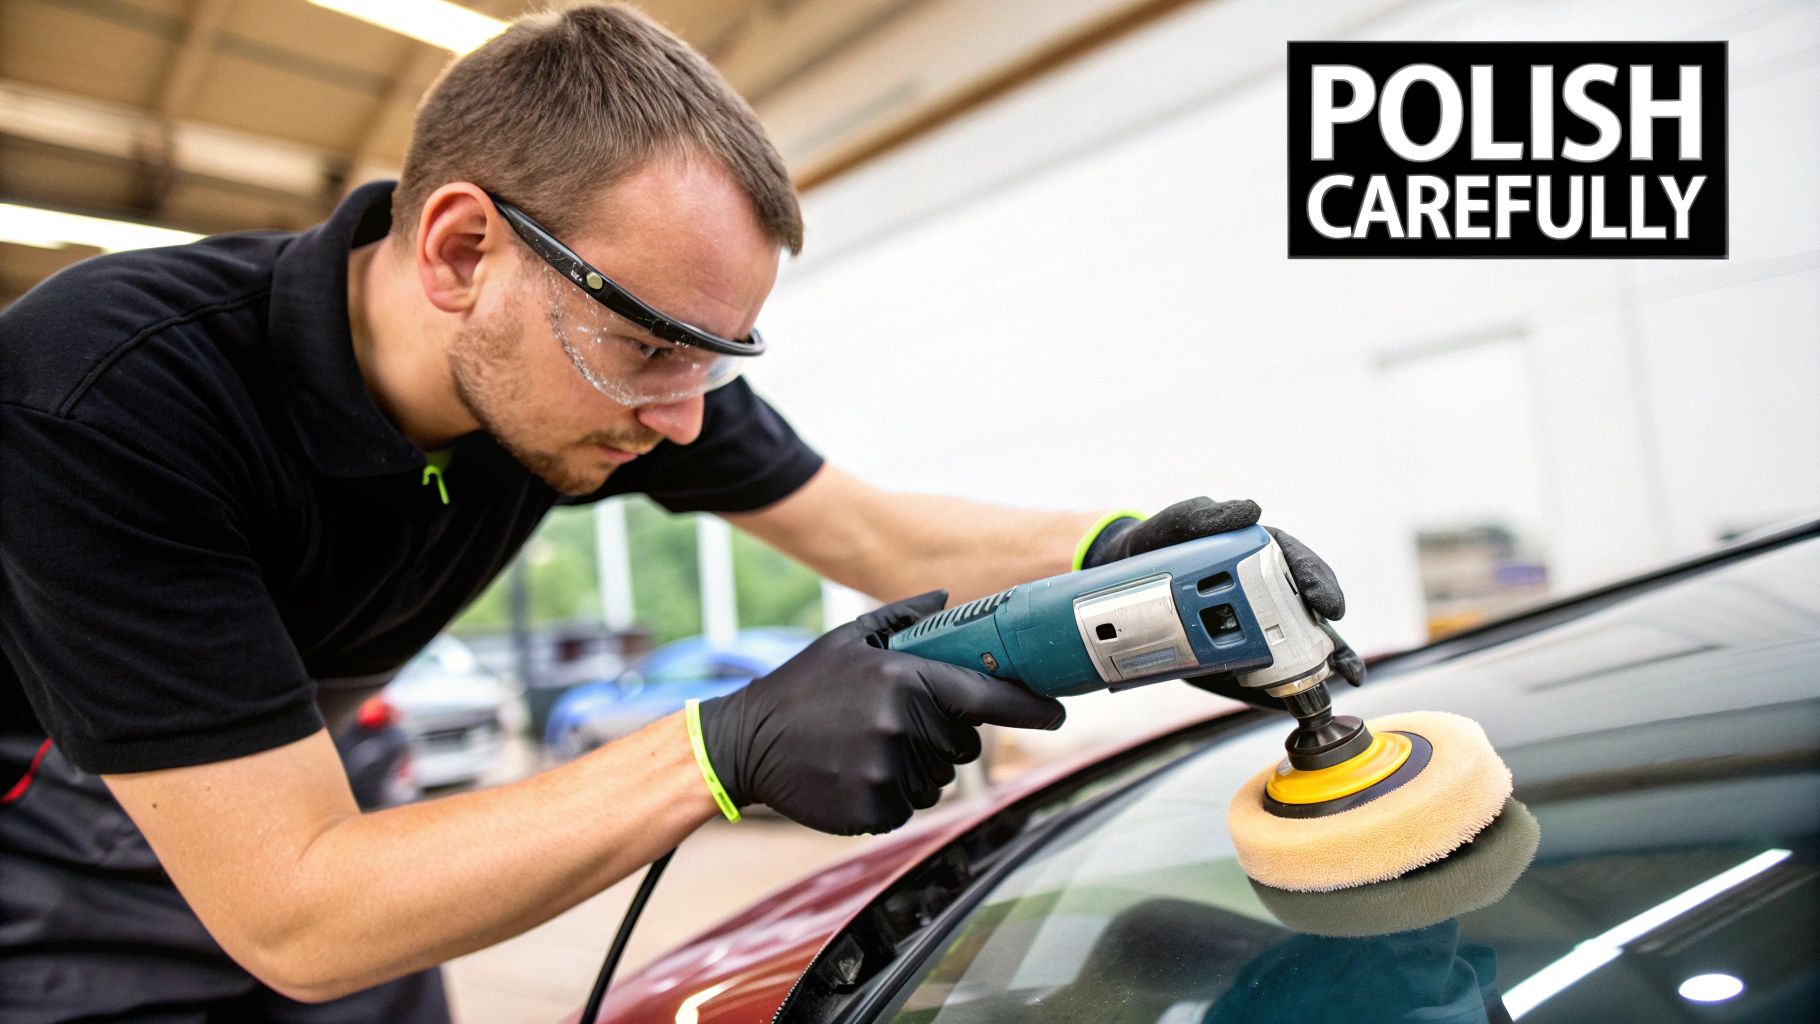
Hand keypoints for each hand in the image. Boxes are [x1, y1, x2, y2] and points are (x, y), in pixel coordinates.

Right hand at [696, 592, 1065, 834]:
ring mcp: (888, 771)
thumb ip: (903, 618)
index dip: (1028, 706)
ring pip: (937, 780)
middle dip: (941, 738)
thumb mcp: (848, 639)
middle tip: (892, 726)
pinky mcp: (873, 808)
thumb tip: (945, 597)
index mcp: (903, 679)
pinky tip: (854, 773)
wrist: (747, 743)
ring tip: (865, 748)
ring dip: (915, 768)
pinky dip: (890, 795)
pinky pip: (907, 807)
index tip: (1057, 711)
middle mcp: (902, 725)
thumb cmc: (802, 687)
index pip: (984, 695)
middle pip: (962, 745)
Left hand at [1084, 497, 1363, 705]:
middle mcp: (1266, 592)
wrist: (1125, 577)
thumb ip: (1207, 514)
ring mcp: (1253, 627)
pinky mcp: (1236, 655)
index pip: (1299, 566)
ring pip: (1296, 647)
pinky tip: (1299, 705)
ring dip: (1322, 666)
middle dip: (1329, 636)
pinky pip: (1264, 675)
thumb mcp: (1179, 522)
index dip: (1319, 582)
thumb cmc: (1163, 542)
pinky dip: (1282, 691)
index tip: (1325, 600)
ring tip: (1343, 680)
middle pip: (1308, 613)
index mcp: (1261, 554)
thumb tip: (1250, 511)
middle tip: (1339, 655)